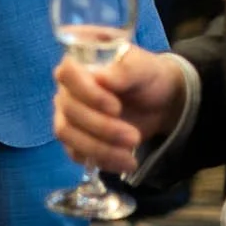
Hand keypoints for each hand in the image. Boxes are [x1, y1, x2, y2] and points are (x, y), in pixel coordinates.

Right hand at [53, 46, 186, 174]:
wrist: (158, 103)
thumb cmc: (146, 78)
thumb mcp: (143, 68)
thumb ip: (125, 70)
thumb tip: (103, 78)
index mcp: (80, 64)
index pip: (67, 73)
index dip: (88, 93)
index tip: (116, 107)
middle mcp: (67, 89)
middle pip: (69, 110)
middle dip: (102, 127)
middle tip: (134, 137)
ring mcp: (68, 116)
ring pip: (68, 134)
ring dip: (100, 148)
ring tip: (131, 157)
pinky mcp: (74, 140)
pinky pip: (76, 154)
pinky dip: (101, 161)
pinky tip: (125, 162)